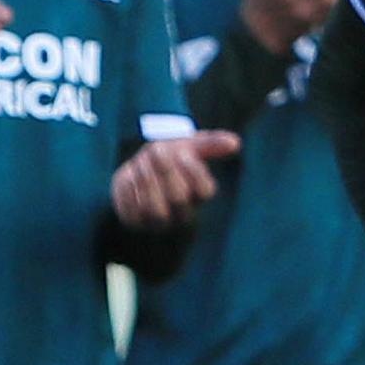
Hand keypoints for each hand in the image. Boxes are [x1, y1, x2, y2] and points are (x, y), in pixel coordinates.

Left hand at [111, 129, 240, 226]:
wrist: (136, 172)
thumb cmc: (170, 160)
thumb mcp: (190, 147)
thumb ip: (211, 143)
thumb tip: (236, 142)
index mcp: (198, 196)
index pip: (206, 190)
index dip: (193, 169)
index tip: (183, 152)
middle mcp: (182, 214)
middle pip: (179, 197)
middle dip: (166, 168)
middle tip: (156, 149)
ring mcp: (158, 222)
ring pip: (154, 207)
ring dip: (146, 177)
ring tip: (140, 162)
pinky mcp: (134, 222)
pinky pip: (131, 209)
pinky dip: (128, 188)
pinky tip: (129, 178)